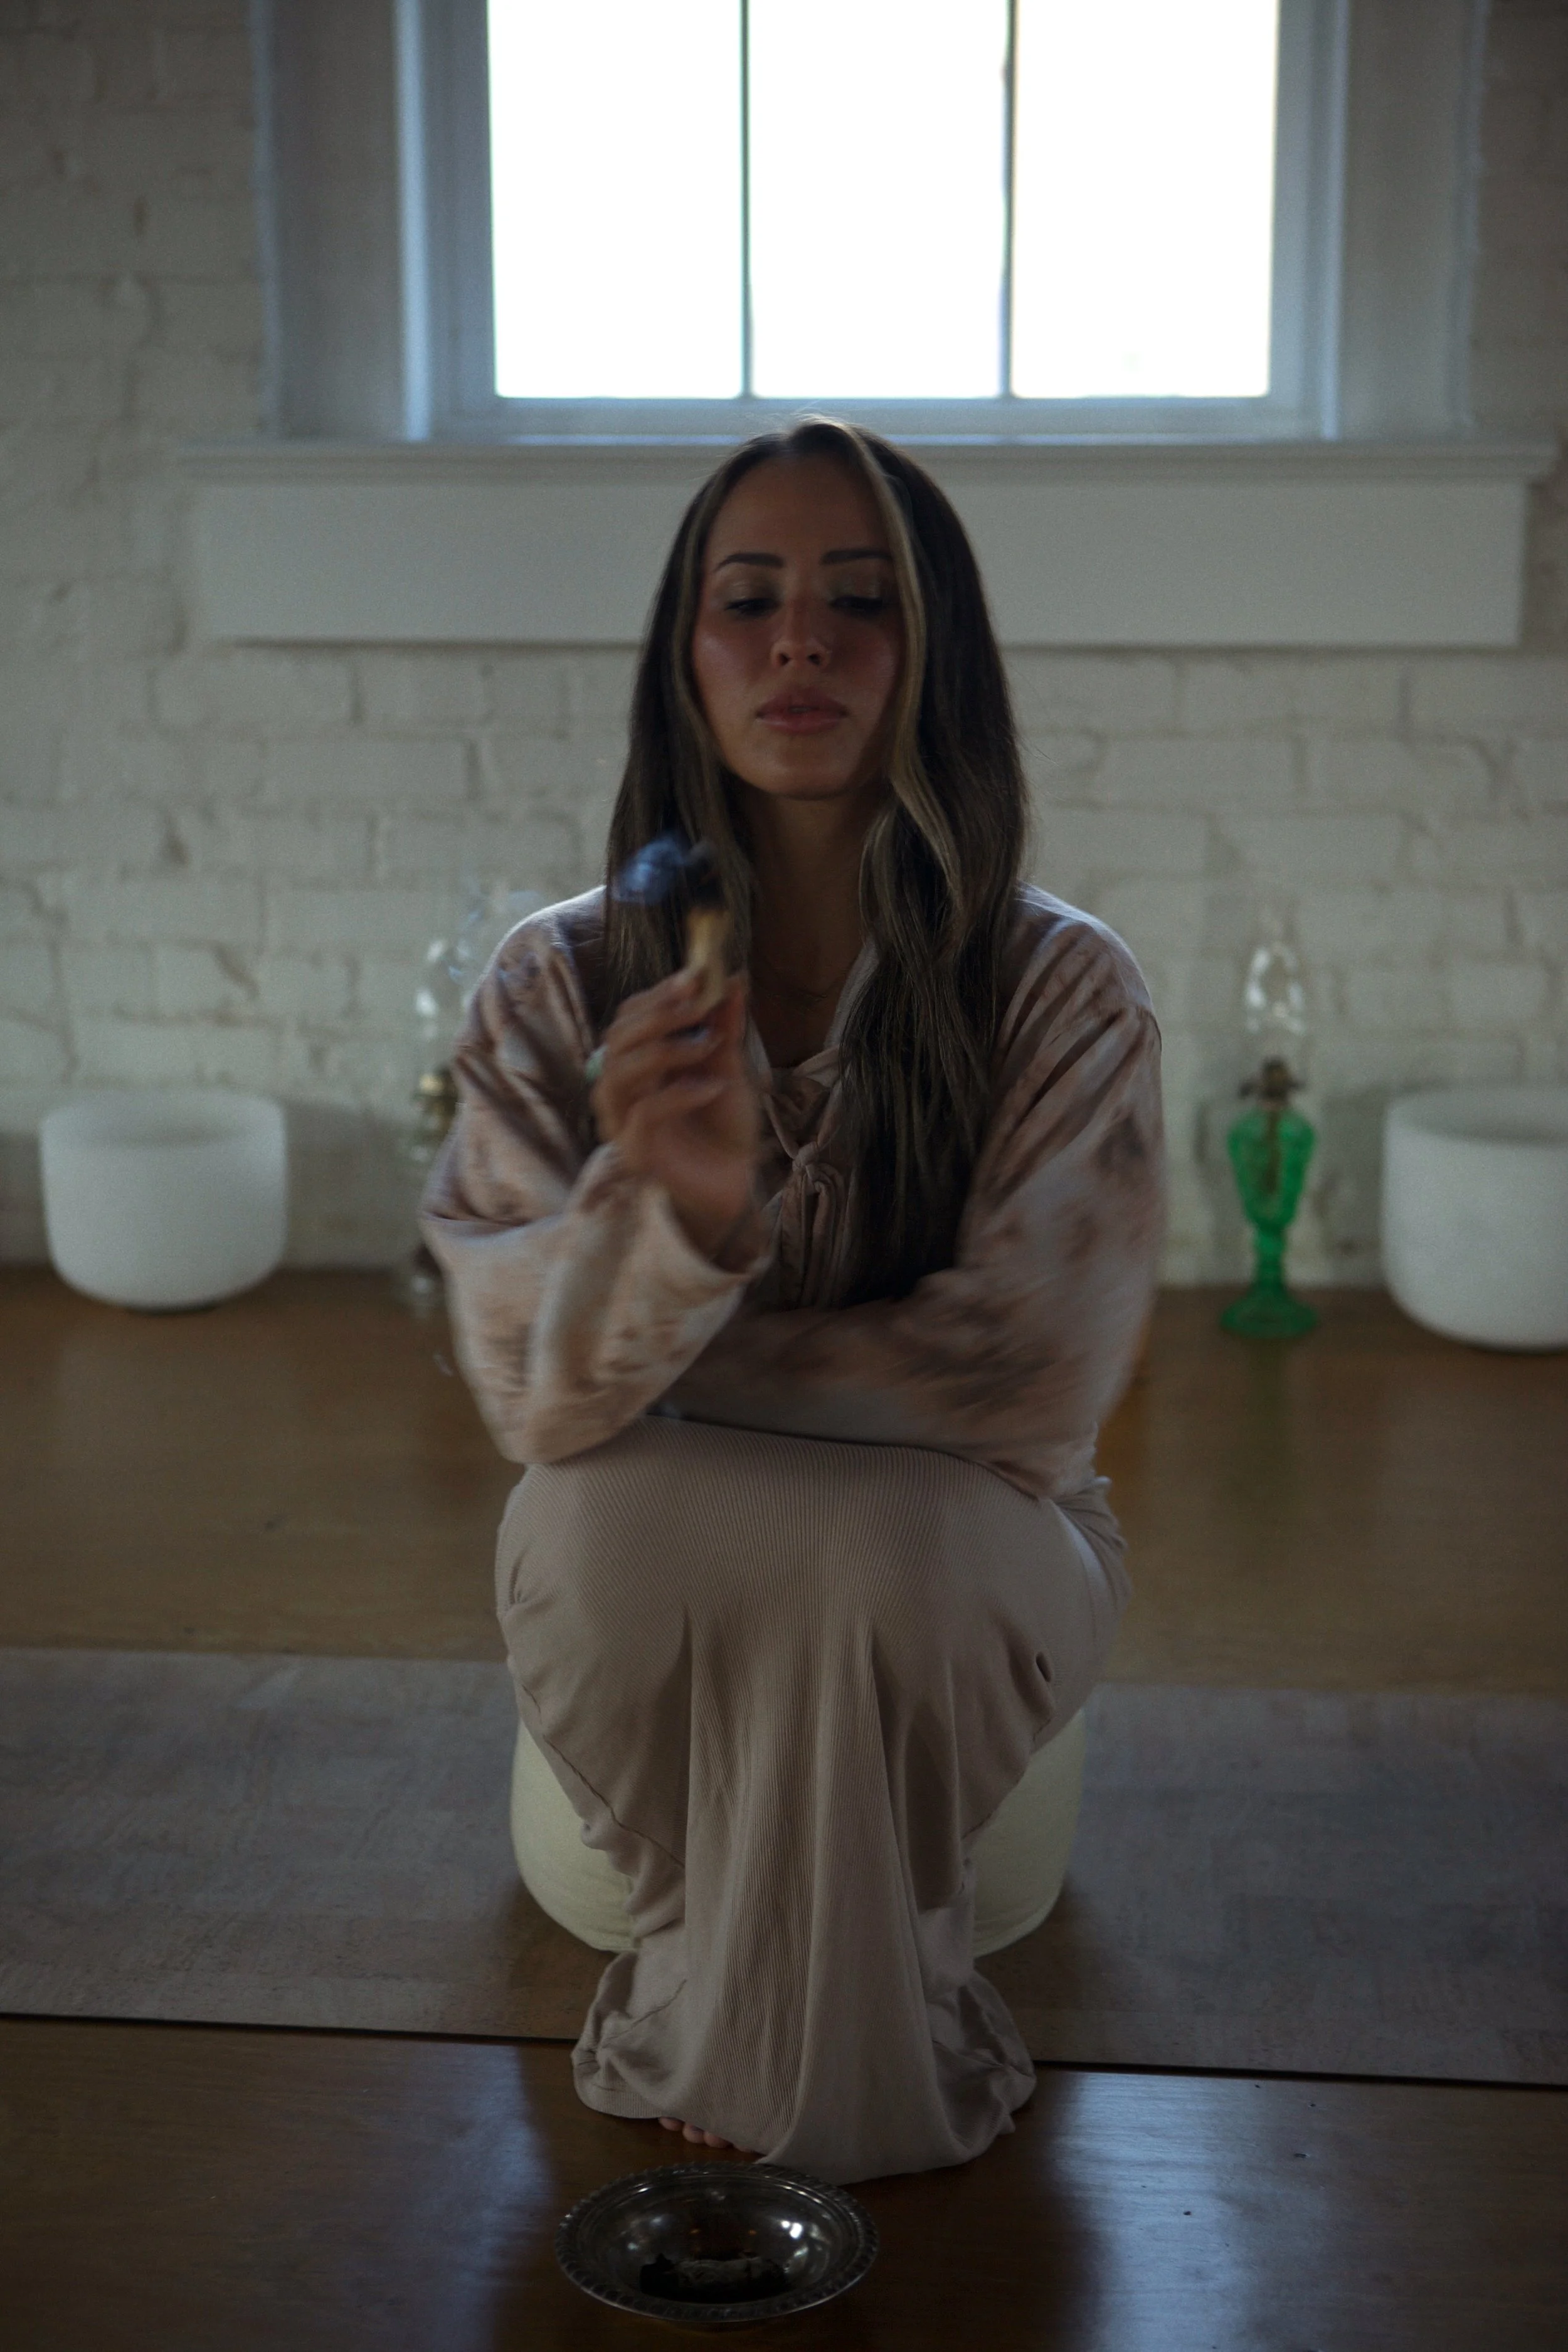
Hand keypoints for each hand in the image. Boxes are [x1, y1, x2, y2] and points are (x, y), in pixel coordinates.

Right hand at [590, 967, 760, 1263]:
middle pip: (617, 1039)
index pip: (629, 1017)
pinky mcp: (635, 1152)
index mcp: (638, 1062)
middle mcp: (621, 1088)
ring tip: (709, 1046)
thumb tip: (732, 977)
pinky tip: (712, 1086)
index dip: (658, 994)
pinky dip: (679, 1093)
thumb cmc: (724, 1124)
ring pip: (620, 1073)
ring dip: (665, 1050)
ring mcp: (622, 1121)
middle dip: (659, 1016)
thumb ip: (724, 1026)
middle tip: (699, 1006)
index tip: (695, 977)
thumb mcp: (728, 1066)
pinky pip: (645, 1113)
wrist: (735, 1180)